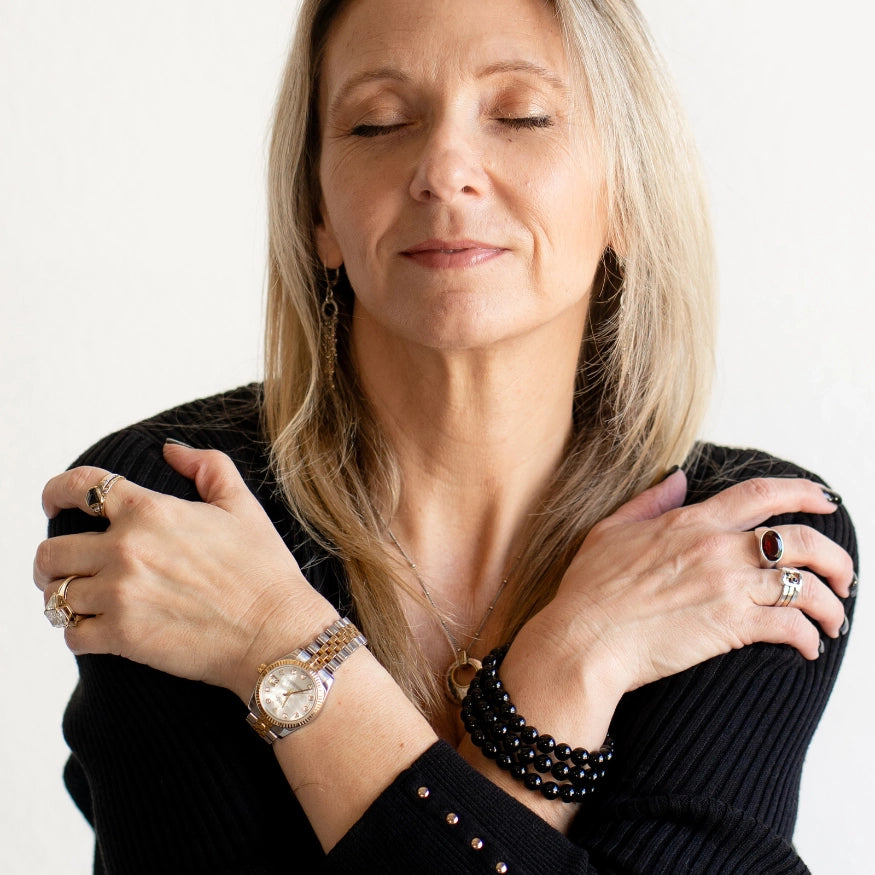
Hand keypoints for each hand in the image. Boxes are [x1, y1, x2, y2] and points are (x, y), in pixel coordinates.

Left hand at [34, 443, 336, 698]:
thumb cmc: (264, 571)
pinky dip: (78, 632)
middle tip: (70, 565)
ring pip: (55, 594)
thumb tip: (172, 449)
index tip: (54, 501)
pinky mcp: (121, 638)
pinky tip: (98, 628)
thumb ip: (207, 466)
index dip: (57, 491)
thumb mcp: (243, 505)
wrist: (275, 631)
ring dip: (65, 595)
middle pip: (51, 550)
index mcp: (151, 511)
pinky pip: (70, 635)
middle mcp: (126, 550)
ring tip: (85, 598)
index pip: (79, 488)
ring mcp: (120, 595)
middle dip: (54, 557)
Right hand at [527, 471, 853, 699]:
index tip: (825, 499)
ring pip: (804, 584)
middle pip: (800, 539)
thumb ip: (649, 502)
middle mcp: (716, 548)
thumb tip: (678, 478)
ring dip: (831, 603)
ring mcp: (726, 586)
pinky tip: (807, 647)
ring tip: (834, 619)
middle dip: (835, 555)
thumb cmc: (589, 590)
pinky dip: (808, 637)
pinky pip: (790, 625)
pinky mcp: (730, 625)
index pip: (761, 494)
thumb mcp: (611, 530)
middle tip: (844, 574)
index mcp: (691, 522)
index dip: (802, 492)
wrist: (584, 638)